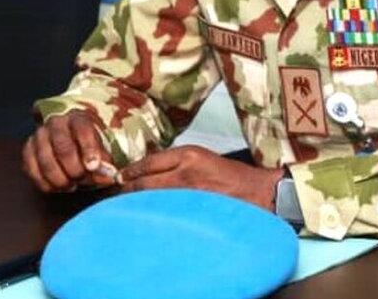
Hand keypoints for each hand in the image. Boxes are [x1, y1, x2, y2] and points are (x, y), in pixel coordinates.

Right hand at [22, 110, 119, 191]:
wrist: (71, 150)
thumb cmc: (89, 152)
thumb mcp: (103, 155)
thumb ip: (106, 165)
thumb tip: (109, 176)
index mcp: (78, 119)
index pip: (82, 129)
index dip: (88, 149)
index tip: (93, 167)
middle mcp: (56, 123)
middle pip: (62, 146)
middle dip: (73, 168)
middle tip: (81, 178)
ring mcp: (39, 135)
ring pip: (45, 160)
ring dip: (59, 178)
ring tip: (71, 185)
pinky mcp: (28, 150)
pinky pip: (31, 169)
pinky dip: (45, 182)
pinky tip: (57, 187)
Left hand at [120, 145, 283, 210]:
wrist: (259, 193)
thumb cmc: (232, 176)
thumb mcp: (203, 158)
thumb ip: (177, 163)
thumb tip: (148, 173)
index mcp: (188, 154)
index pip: (148, 163)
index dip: (130, 173)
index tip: (119, 178)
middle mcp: (185, 172)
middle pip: (144, 183)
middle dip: (126, 191)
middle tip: (117, 196)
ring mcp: (189, 194)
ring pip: (152, 200)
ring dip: (137, 205)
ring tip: (126, 210)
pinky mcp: (194, 211)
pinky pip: (166, 215)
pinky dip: (154, 217)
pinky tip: (147, 222)